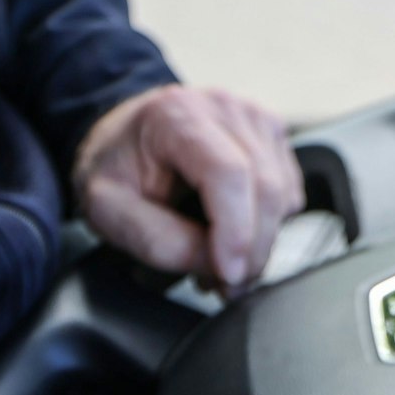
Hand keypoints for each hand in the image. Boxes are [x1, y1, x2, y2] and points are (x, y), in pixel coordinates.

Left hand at [72, 85, 305, 291]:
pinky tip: (235, 234)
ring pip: (282, 196)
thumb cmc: (116, 168)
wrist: (124, 137)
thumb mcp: (106, 209)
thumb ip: (157, 240)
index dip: (236, 231)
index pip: (227, 173)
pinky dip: (269, 226)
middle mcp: (223, 108)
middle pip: (265, 187)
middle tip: (227, 286)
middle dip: (252, 250)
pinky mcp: (272, 136)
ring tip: (223, 262)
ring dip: (261, 244)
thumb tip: (215, 263)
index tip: (229, 274)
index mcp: (177, 116)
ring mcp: (253, 118)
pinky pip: (288, 194)